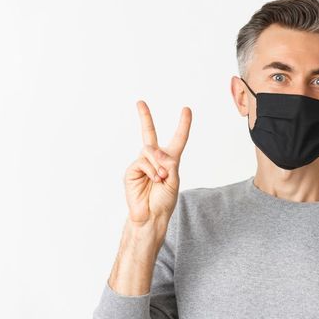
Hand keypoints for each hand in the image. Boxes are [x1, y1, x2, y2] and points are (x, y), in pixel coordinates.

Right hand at [124, 100, 191, 224]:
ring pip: (150, 151)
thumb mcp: (174, 179)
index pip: (177, 139)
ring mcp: (142, 163)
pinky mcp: (132, 170)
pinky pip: (143, 161)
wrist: (150, 216)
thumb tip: (152, 151)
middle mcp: (154, 159)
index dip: (183, 124)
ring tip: (161, 179)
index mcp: (169, 161)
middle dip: (144, 117)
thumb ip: (168, 162)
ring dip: (158, 164)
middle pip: (149, 133)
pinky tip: (154, 180)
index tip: (186, 109)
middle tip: (140, 102)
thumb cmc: (164, 201)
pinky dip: (151, 171)